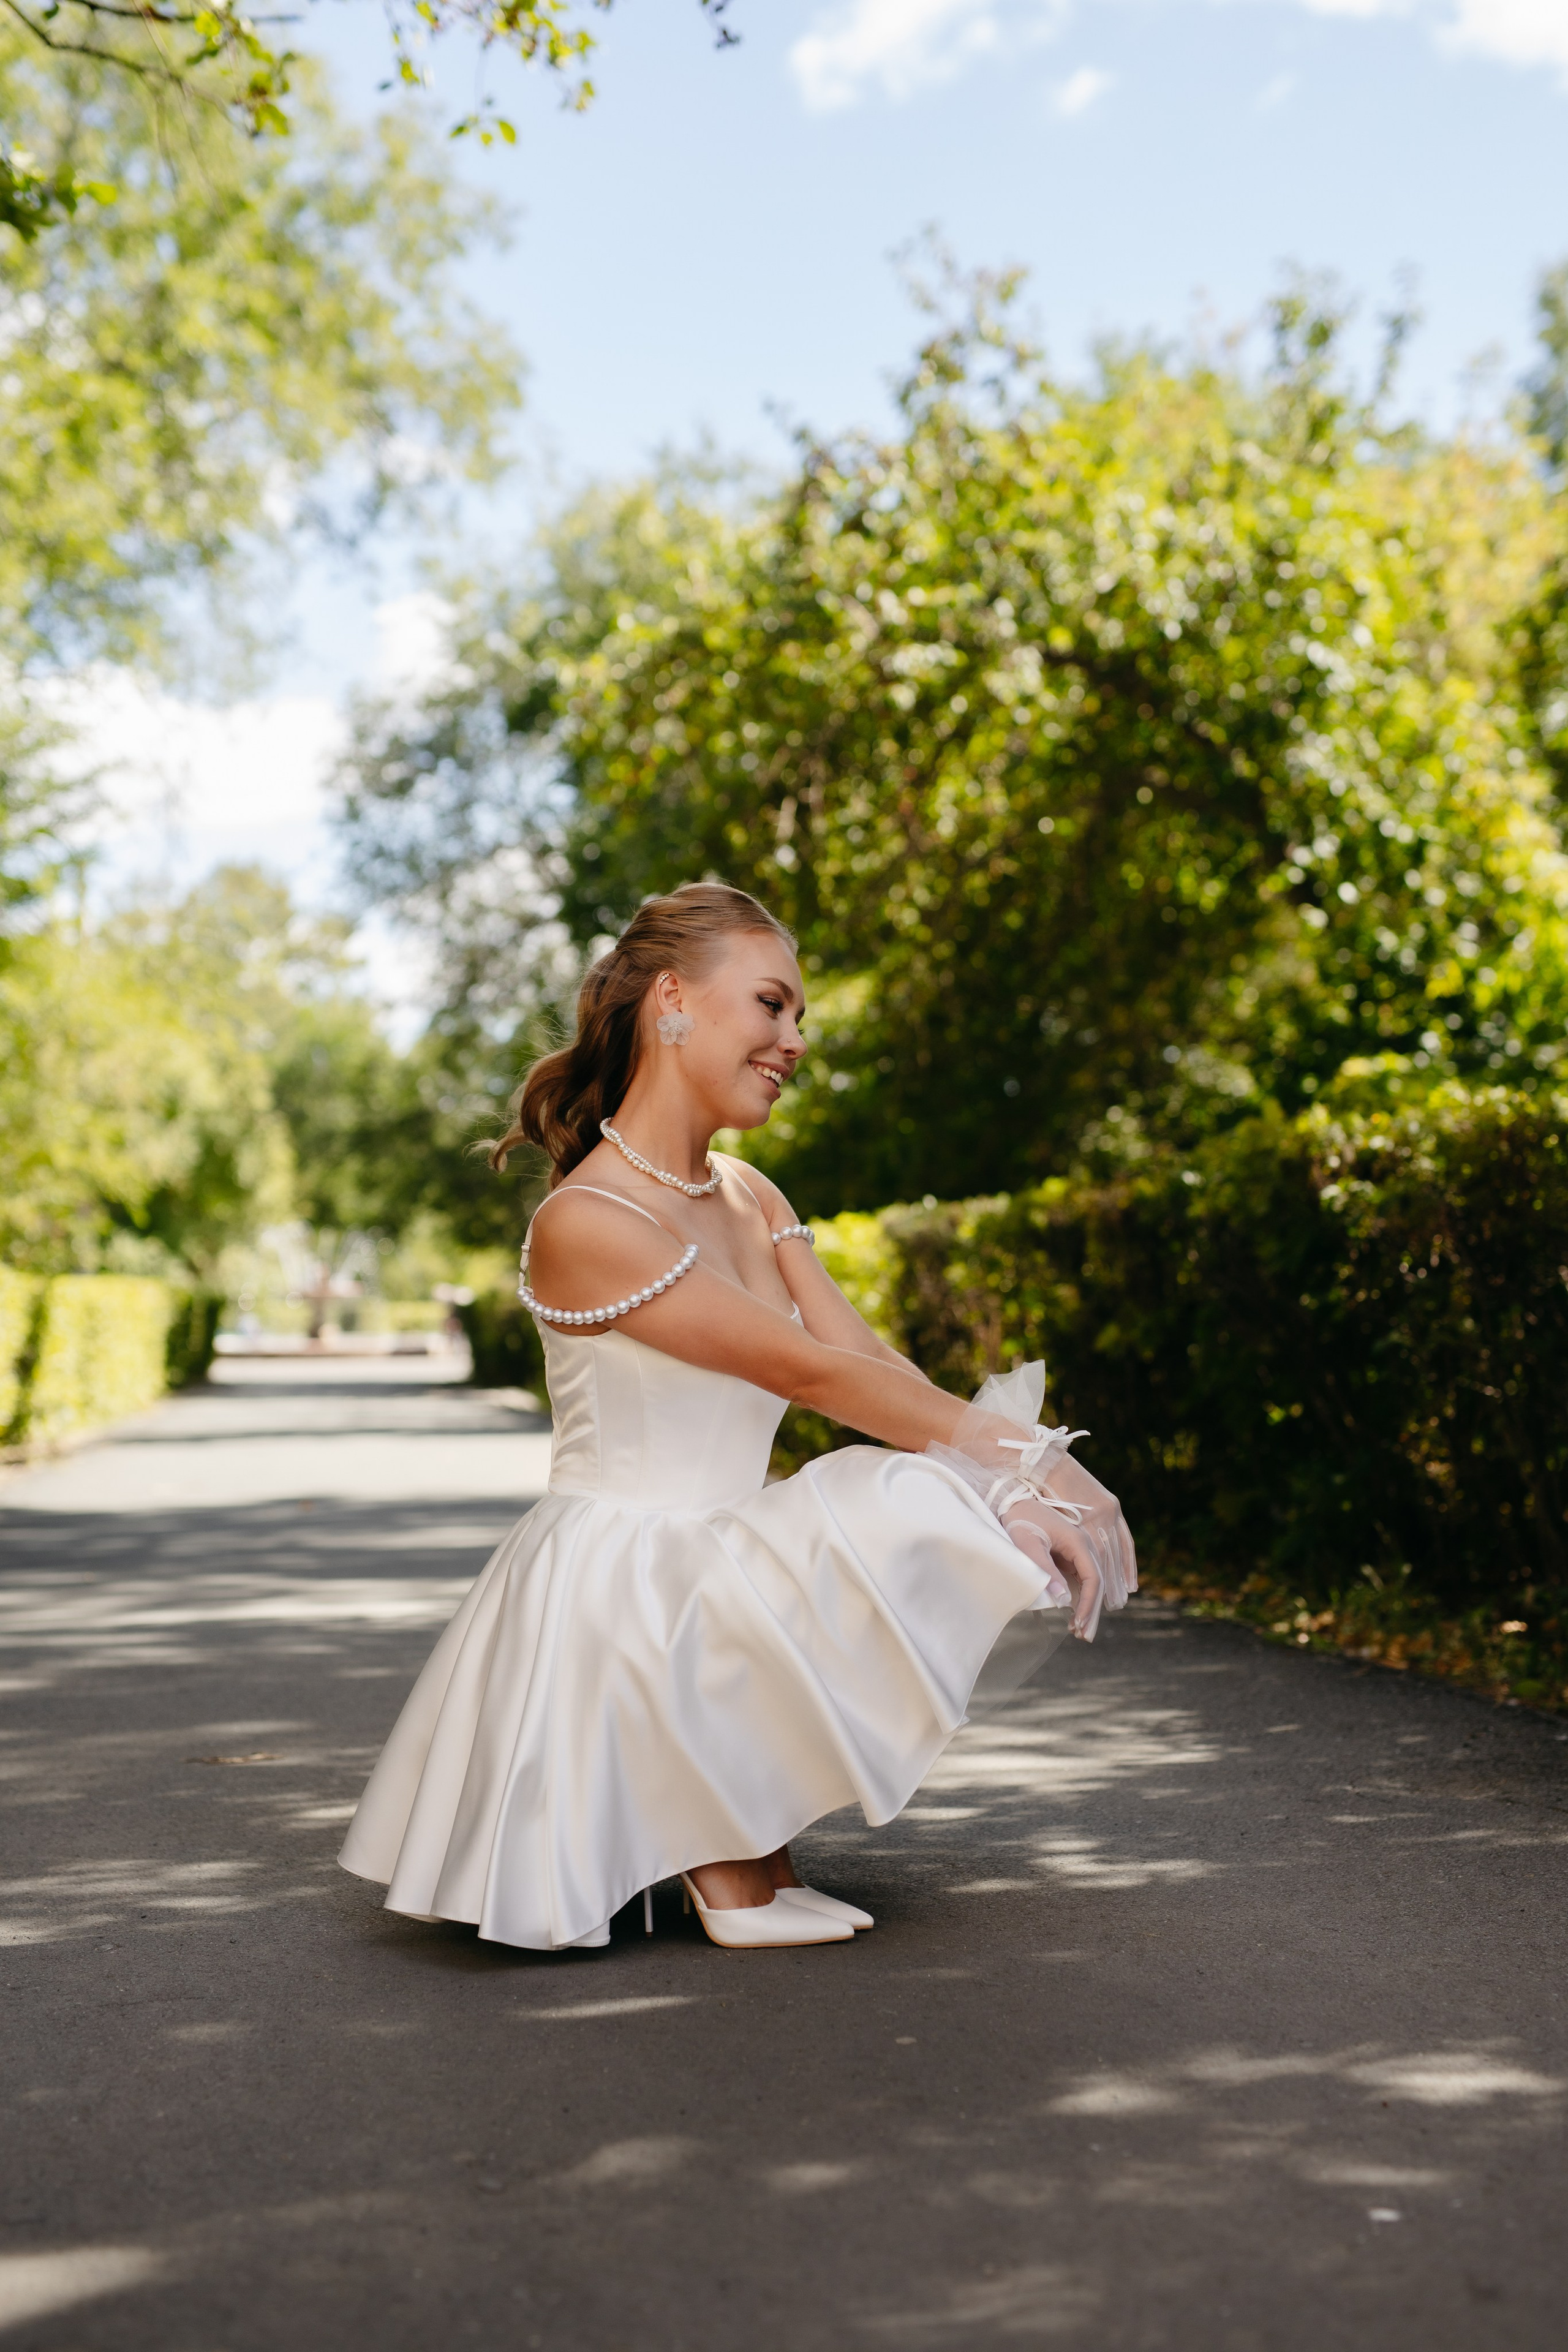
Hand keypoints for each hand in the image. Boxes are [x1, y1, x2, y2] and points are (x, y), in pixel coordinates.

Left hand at [1002, 1496, 1103, 1639]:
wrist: (1011, 1502)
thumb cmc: (1018, 1520)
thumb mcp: (1028, 1545)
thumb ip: (1045, 1570)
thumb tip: (1063, 1601)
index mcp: (1078, 1541)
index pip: (1093, 1577)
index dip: (1088, 1603)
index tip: (1079, 1623)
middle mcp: (1083, 1545)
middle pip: (1096, 1582)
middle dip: (1091, 1611)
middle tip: (1083, 1637)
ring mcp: (1077, 1550)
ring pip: (1090, 1583)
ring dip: (1086, 1607)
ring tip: (1078, 1631)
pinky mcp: (1069, 1555)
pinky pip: (1080, 1580)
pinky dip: (1078, 1598)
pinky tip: (1071, 1615)